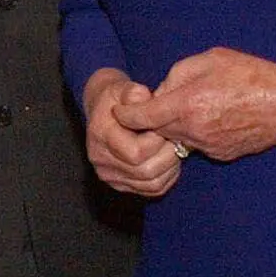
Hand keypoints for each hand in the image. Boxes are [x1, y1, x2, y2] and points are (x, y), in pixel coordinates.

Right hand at [82, 69, 182, 197]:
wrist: (105, 110)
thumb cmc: (116, 98)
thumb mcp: (122, 87)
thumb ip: (133, 91)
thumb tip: (142, 95)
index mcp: (100, 136)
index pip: (136, 153)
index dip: (157, 142)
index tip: (163, 126)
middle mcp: (101, 160)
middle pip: (146, 172)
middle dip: (168, 155)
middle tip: (175, 138)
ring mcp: (110, 175)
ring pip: (152, 184)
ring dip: (170, 167)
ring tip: (172, 147)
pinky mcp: (121, 184)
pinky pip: (152, 189)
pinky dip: (167, 176)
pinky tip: (167, 159)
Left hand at [116, 46, 275, 162]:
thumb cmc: (251, 75)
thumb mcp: (208, 60)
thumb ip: (177, 74)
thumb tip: (161, 91)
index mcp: (186, 105)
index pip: (141, 117)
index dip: (126, 113)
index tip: (119, 109)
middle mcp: (193, 131)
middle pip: (156, 131)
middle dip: (150, 119)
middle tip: (153, 103)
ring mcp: (208, 147)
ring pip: (176, 139)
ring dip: (173, 126)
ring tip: (189, 106)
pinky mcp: (222, 154)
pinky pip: (196, 144)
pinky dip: (194, 132)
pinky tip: (209, 116)